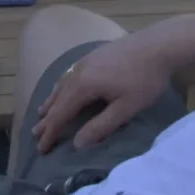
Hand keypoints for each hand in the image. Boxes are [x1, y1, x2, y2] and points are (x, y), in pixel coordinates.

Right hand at [31, 34, 173, 154]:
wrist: (160, 44)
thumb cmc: (145, 79)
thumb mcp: (125, 108)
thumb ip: (101, 127)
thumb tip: (77, 143)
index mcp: (84, 86)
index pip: (61, 114)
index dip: (51, 133)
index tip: (41, 149)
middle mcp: (79, 71)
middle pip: (58, 98)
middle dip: (47, 118)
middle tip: (35, 134)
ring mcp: (86, 60)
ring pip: (62, 84)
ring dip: (52, 101)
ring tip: (42, 112)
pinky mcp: (95, 54)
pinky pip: (70, 75)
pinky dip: (62, 87)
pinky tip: (65, 87)